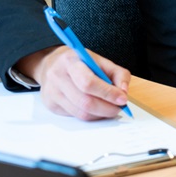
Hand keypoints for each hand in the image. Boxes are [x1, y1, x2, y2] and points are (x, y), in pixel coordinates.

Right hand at [16, 45, 131, 120]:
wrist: (52, 64)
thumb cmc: (80, 62)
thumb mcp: (100, 60)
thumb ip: (118, 74)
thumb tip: (124, 92)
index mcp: (71, 62)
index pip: (89, 82)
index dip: (108, 93)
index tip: (122, 99)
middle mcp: (58, 77)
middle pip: (85, 101)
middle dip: (107, 108)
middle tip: (119, 108)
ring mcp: (52, 93)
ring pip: (81, 112)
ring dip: (100, 114)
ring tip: (110, 109)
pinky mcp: (51, 105)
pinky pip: (75, 116)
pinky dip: (90, 115)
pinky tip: (96, 109)